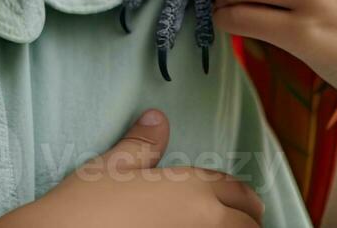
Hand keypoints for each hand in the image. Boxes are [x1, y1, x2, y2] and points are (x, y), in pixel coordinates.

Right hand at [0, 110, 263, 227]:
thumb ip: (143, 145)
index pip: (236, 191)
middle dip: (248, 220)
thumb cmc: (87, 205)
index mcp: (192, 190)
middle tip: (243, 220)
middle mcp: (203, 220)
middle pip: (248, 223)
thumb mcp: (113, 167)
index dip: (243, 197)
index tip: (244, 203)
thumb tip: (157, 119)